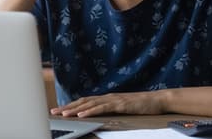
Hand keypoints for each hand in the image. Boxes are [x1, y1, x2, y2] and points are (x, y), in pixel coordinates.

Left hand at [50, 91, 166, 116]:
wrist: (158, 100)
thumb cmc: (142, 105)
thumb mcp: (123, 107)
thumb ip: (111, 108)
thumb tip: (99, 114)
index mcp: (107, 98)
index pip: (85, 101)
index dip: (71, 105)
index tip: (59, 109)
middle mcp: (108, 97)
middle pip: (83, 101)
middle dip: (68, 107)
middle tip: (54, 112)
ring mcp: (114, 100)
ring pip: (90, 104)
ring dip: (75, 109)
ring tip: (63, 114)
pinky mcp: (120, 104)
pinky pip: (102, 108)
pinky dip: (91, 111)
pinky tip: (82, 114)